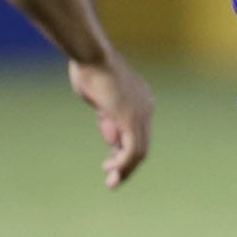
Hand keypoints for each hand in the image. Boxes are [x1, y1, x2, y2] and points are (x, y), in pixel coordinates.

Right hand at [68, 52, 153, 188]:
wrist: (91, 54)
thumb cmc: (90, 69)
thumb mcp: (100, 99)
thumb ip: (108, 119)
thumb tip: (112, 139)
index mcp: (141, 100)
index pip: (138, 133)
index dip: (123, 152)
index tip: (108, 162)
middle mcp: (147, 107)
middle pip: (142, 145)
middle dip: (126, 166)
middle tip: (112, 180)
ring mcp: (141, 113)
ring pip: (139, 152)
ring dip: (125, 170)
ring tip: (111, 182)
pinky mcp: (131, 119)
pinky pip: (132, 150)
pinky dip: (123, 164)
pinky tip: (111, 170)